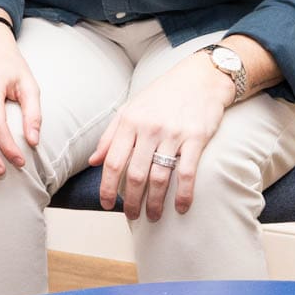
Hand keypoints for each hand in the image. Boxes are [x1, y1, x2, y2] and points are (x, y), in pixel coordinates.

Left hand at [88, 53, 232, 220]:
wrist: (200, 78)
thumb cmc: (162, 95)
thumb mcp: (131, 108)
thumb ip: (110, 135)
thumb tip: (93, 161)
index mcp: (129, 121)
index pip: (113, 161)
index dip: (107, 187)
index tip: (107, 204)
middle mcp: (148, 128)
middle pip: (135, 174)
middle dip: (131, 201)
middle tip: (131, 216)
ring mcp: (172, 134)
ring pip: (159, 177)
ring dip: (155, 202)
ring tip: (152, 216)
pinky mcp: (196, 138)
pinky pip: (187, 172)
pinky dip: (183, 194)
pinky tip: (180, 208)